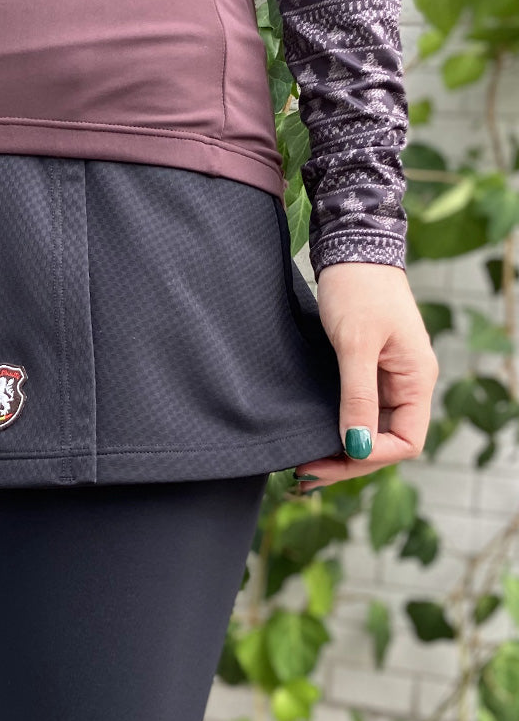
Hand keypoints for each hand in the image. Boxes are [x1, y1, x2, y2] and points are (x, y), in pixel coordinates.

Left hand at [293, 262, 438, 493]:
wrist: (350, 247)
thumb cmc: (358, 290)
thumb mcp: (356, 345)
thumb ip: (358, 396)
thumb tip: (358, 446)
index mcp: (416, 381)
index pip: (406, 442)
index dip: (369, 458)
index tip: (327, 458)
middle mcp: (406, 384)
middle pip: (384, 441)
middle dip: (348, 461)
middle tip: (303, 473)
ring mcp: (386, 378)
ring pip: (368, 428)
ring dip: (340, 448)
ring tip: (302, 462)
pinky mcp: (365, 368)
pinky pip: (355, 409)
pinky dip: (335, 426)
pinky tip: (310, 434)